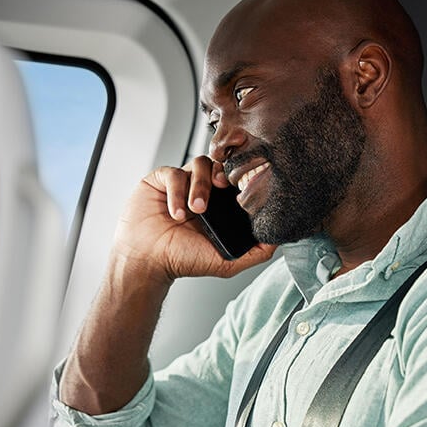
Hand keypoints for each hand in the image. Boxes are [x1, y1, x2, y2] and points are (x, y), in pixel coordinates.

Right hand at [112, 155, 276, 282]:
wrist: (147, 261)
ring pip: (199, 164)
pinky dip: (177, 191)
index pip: (236, 179)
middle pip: (221, 165)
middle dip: (222, 176)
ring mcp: (182, 183)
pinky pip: (174, 172)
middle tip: (220, 189)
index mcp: (220, 204)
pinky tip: (176, 213)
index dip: (241, 178)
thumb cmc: (181, 260)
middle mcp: (202, 190)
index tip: (244, 186)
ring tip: (196, 210)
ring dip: (200, 186)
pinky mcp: (160, 180)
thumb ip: (256, 252)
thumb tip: (279, 239)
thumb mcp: (227, 261)